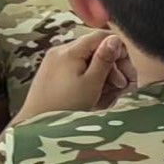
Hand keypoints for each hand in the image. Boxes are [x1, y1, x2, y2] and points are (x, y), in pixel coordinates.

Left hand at [15, 32, 136, 123]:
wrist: (36, 126)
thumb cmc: (65, 107)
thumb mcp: (91, 84)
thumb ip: (104, 59)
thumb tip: (115, 38)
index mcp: (70, 51)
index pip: (101, 36)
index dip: (118, 51)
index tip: (127, 70)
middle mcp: (60, 52)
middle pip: (94, 50)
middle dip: (112, 67)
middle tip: (122, 87)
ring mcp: (53, 63)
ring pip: (86, 61)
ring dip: (101, 76)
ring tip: (108, 96)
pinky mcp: (50, 74)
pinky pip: (75, 70)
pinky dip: (87, 80)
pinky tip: (93, 96)